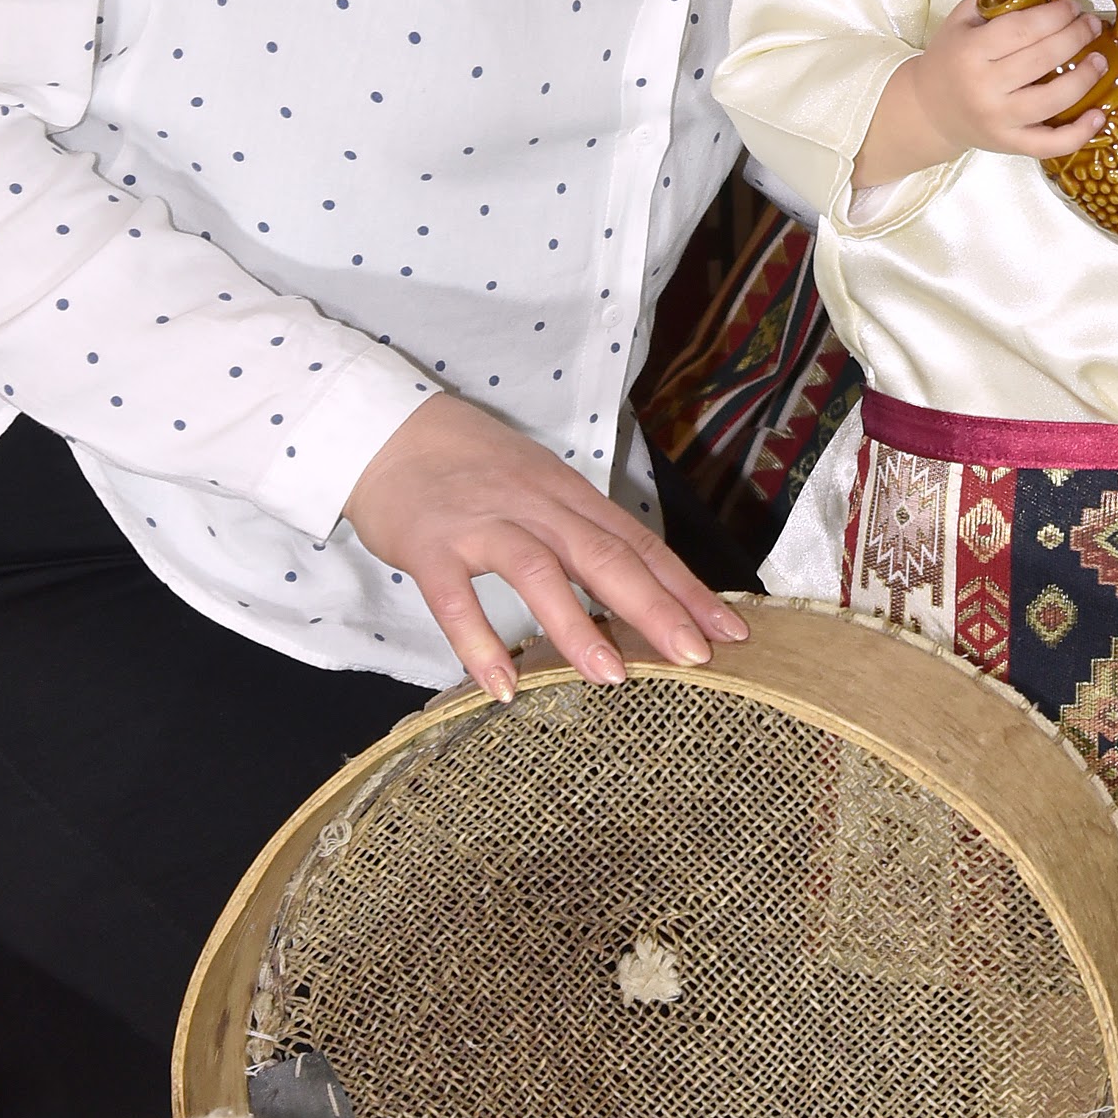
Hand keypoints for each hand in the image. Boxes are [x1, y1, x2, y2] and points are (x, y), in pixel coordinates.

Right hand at [343, 394, 750, 699]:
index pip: (640, 544)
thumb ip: (582, 534)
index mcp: (570, 497)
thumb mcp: (541, 489)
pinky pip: (457, 599)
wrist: (387, 431)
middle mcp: (536, 507)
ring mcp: (483, 525)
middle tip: (696, 657)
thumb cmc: (473, 469)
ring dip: (578, 625)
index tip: (730, 632)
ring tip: (612, 677)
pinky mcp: (431, 546)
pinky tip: (502, 685)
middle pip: (606, 556)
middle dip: (656, 608)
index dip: (686, 588)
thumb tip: (639, 590)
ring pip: (540, 572)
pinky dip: (480, 642)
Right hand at [854, 0, 1105, 184]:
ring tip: (1099, 60)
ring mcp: (998, 119)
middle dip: (1075, 38)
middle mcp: (984, 87)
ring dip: (1084, 79)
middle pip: (1041, 59)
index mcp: (970, 52)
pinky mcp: (1010, 144)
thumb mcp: (961, 20)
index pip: (1021, 30)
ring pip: (1052, 101)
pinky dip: (1079, 134)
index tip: (1072, 6)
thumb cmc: (950, 59)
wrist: (929, 110)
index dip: (1054, 16)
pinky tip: (1098, 117)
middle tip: (1091, 25)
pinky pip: (1050, 144)